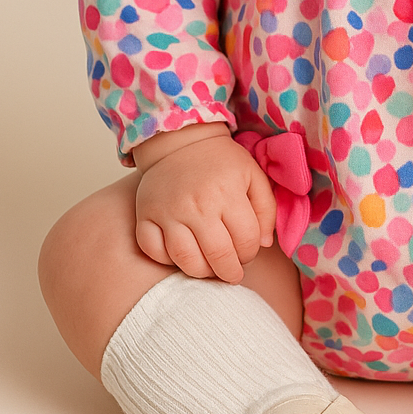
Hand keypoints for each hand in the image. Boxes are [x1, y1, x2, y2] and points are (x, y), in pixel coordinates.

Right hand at [133, 124, 276, 282]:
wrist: (180, 141)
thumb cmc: (221, 162)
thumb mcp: (253, 175)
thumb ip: (266, 209)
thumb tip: (263, 245)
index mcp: (227, 192)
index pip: (246, 241)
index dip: (251, 254)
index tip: (247, 254)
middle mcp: (197, 204)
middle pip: (218, 256)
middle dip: (230, 272)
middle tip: (232, 272)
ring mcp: (169, 212)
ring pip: (186, 260)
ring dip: (202, 272)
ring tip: (210, 268)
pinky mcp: (146, 215)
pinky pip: (153, 251)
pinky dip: (167, 260)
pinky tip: (182, 255)